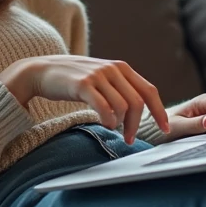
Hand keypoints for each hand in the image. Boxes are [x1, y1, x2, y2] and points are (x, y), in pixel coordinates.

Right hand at [0, 55, 170, 144]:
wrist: (40, 71)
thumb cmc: (72, 79)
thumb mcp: (100, 78)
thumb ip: (119, 87)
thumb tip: (137, 110)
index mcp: (121, 67)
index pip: (149, 90)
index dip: (159, 111)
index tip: (165, 128)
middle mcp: (112, 69)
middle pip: (137, 102)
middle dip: (137, 124)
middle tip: (130, 139)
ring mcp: (97, 75)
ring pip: (122, 106)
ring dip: (121, 124)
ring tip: (113, 129)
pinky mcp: (82, 84)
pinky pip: (104, 107)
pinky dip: (108, 120)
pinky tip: (105, 125)